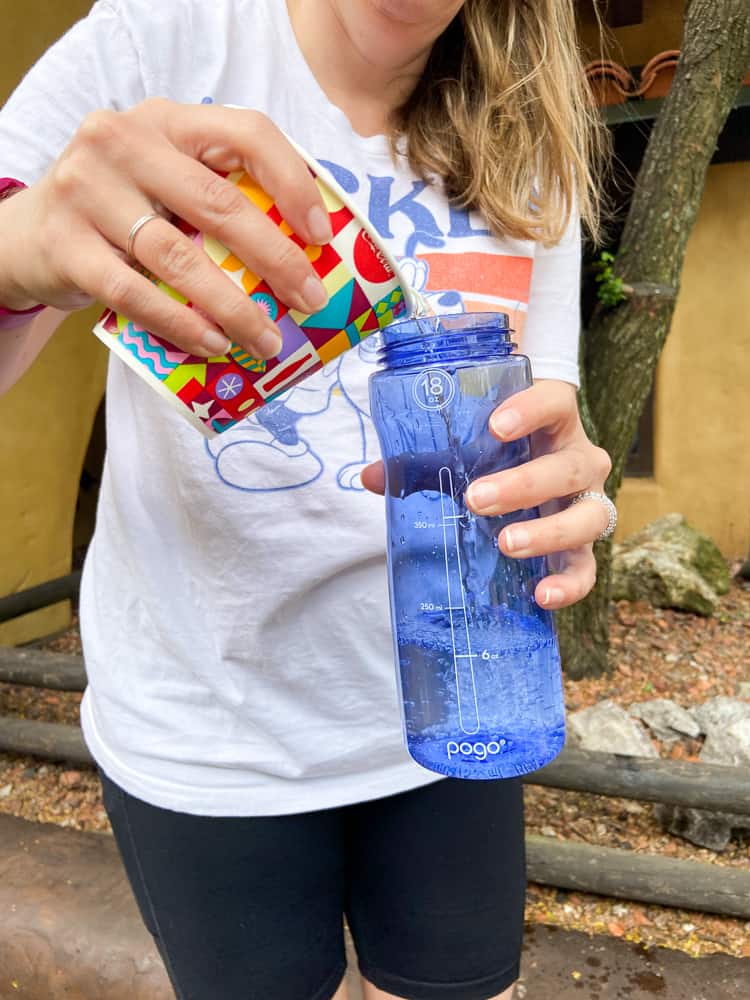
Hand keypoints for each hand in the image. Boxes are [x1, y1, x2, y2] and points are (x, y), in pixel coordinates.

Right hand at [0, 100, 332, 358]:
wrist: (29, 235)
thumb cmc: (122, 212)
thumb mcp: (166, 180)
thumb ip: (217, 195)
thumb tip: (308, 252)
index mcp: (167, 122)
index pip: (245, 133)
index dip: (292, 183)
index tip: (321, 235)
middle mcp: (124, 143)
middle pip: (217, 203)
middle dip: (276, 259)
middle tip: (309, 301)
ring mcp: (88, 192)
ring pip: (178, 257)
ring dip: (234, 307)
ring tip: (267, 341)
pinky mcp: (67, 246)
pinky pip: (134, 293)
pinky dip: (180, 324)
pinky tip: (214, 345)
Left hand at [361, 380, 611, 610]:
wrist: (532, 468)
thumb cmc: (496, 452)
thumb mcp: (464, 447)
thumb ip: (421, 458)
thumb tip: (370, 477)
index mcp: (553, 422)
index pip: (555, 403)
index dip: (532, 411)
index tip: (495, 426)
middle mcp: (579, 460)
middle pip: (567, 468)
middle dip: (523, 485)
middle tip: (475, 499)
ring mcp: (587, 503)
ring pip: (587, 517)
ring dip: (548, 532)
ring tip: (506, 543)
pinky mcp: (583, 545)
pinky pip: (587, 568)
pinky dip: (570, 584)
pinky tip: (541, 593)